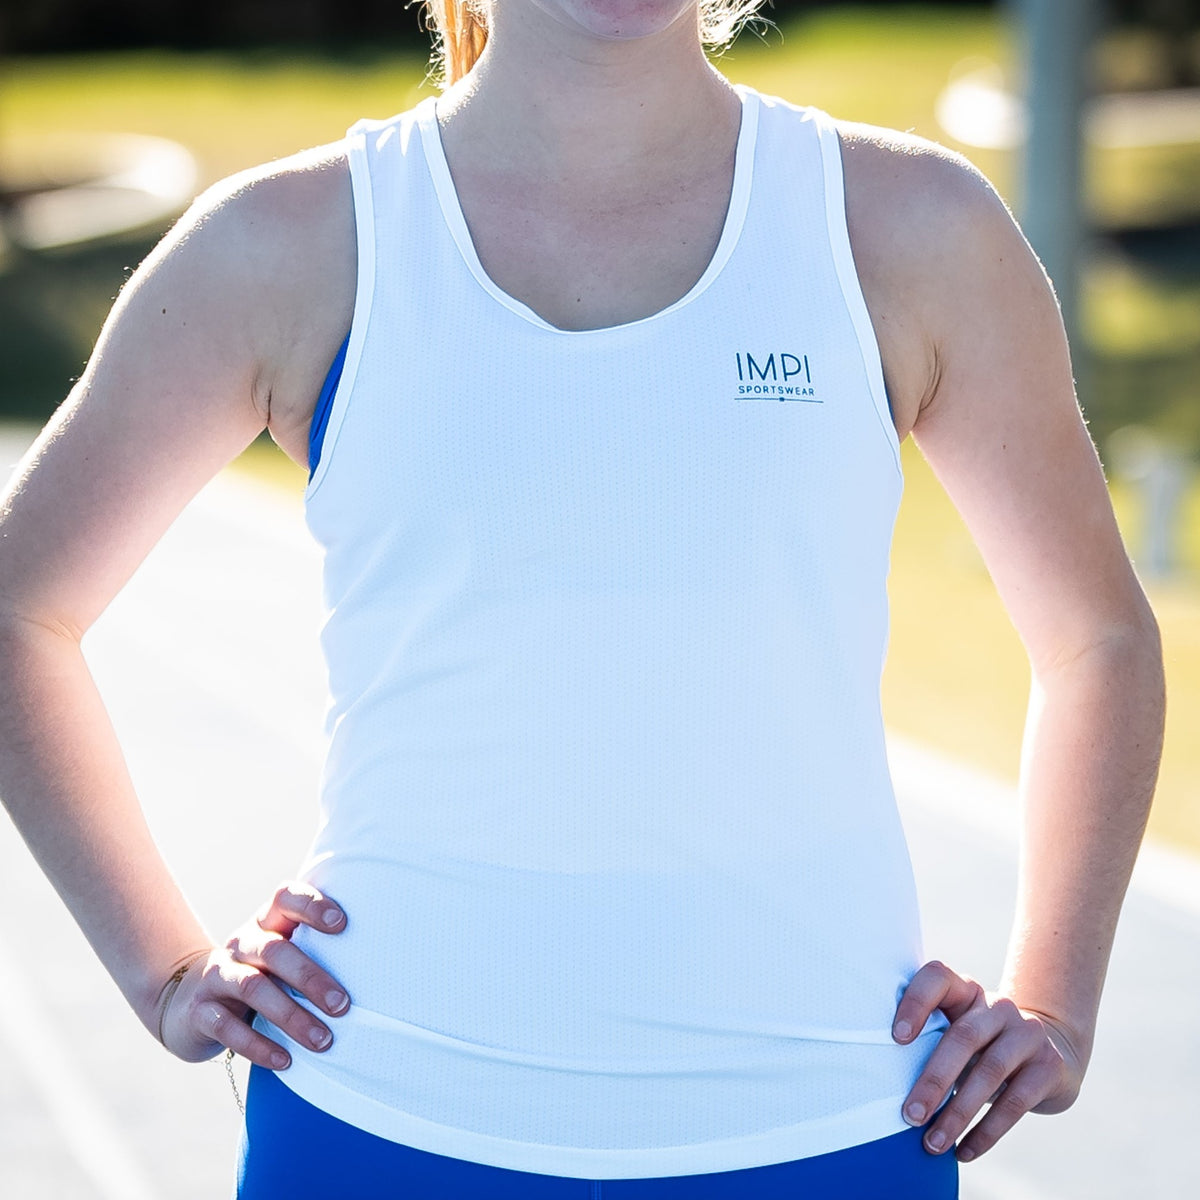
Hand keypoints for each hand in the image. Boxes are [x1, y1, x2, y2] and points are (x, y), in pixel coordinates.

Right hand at [156, 882, 349, 1069]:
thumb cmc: (260, 975)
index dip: (312, 905)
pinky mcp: (201, 1011)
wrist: (190, 1001)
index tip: (342, 923)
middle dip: (311, 979)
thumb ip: (317, 951)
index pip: (286, 898)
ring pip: (254, 988)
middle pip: (275, 951)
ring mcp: (218, 975)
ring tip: (323, 1040)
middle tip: (343, 1005)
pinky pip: (228, 1027)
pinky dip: (259, 1045)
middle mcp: (242, 943)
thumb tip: (380, 969)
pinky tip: (286, 1060)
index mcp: (267, 922)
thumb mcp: (283, 956)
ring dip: (291, 1016)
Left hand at [892, 960, 1086, 1162]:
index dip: (915, 1003)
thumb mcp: (958, 1032)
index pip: (937, 978)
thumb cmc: (982, 1047)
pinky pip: (1015, 1103)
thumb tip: (878, 1081)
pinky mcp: (1048, 1066)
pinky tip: (964, 1152)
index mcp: (965, 990)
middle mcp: (998, 1006)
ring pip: (989, 1072)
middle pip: (962, 1037)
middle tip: (909, 1115)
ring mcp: (1027, 1033)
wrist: (1050, 1053)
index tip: (895, 1038)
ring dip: (957, 1113)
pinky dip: (986, 1132)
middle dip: (933, 1080)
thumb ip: (928, 1040)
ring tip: (932, 1144)